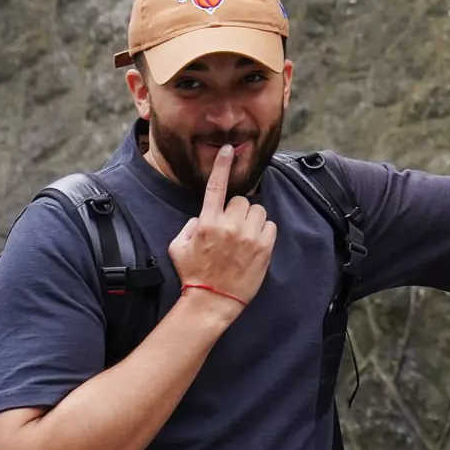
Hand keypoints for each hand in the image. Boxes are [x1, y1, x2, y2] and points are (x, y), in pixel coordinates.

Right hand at [168, 145, 276, 314]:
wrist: (213, 300)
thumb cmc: (194, 274)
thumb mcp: (178, 247)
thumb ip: (189, 226)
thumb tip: (202, 217)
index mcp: (207, 222)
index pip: (216, 187)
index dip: (223, 166)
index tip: (229, 149)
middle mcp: (229, 226)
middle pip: (241, 200)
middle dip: (238, 211)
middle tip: (232, 228)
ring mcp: (248, 236)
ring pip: (258, 211)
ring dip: (252, 220)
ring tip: (243, 238)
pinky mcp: (264, 247)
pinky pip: (271, 226)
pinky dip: (264, 232)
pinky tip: (254, 245)